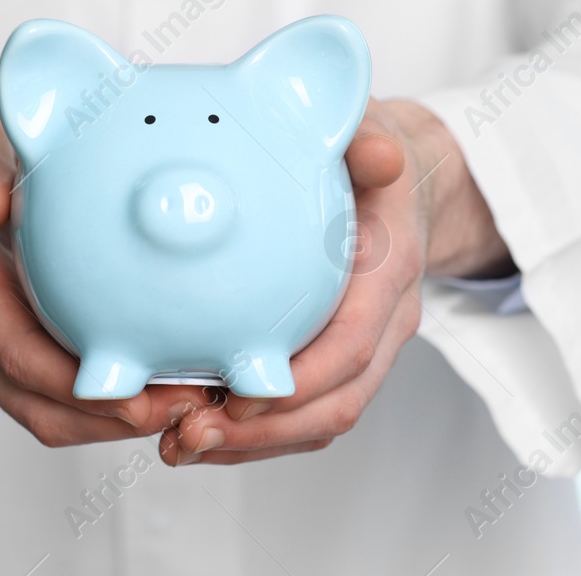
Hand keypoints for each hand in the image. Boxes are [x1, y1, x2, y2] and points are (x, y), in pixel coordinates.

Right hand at [0, 105, 208, 446]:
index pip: (23, 356)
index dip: (81, 387)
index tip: (143, 391)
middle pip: (45, 405)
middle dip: (116, 418)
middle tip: (191, 406)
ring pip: (55, 417)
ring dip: (119, 424)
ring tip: (189, 408)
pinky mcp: (20, 361)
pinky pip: (61, 405)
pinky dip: (109, 412)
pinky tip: (163, 395)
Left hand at [159, 98, 509, 465]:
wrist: (403, 189)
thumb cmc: (371, 162)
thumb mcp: (371, 136)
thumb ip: (370, 142)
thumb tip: (378, 152)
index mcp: (390, 272)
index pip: (354, 344)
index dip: (302, 379)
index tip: (240, 395)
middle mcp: (386, 323)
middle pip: (337, 402)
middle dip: (265, 432)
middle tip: (188, 434)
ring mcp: (365, 348)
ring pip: (318, 420)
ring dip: (250, 443)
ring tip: (177, 444)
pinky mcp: (337, 362)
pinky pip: (302, 413)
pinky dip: (252, 433)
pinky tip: (189, 428)